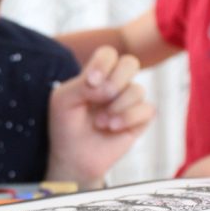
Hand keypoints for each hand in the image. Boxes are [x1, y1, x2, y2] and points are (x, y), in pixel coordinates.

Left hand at [47, 46, 154, 188]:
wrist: (73, 157)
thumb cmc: (65, 125)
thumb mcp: (63, 100)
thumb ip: (82, 84)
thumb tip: (111, 87)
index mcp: (97, 74)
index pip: (108, 53)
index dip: (103, 63)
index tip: (91, 81)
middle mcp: (115, 84)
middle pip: (130, 63)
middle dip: (117, 79)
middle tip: (103, 95)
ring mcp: (129, 101)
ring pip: (137, 89)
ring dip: (117, 106)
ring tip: (100, 122)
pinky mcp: (140, 120)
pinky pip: (147, 109)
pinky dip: (128, 118)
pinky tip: (112, 127)